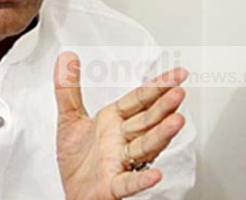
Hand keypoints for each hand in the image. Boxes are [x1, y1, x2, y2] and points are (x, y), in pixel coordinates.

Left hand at [53, 52, 187, 199]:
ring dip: (161, 135)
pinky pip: (129, 182)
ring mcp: (121, 162)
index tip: (177, 75)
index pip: (139, 100)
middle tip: (178, 92)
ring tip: (176, 122)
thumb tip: (66, 59)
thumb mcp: (68, 118)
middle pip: (146, 120)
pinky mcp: (113, 185)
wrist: (72, 192)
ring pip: (145, 146)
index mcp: (114, 121)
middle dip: (163, 106)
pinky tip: (155, 175)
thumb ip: (67, 88)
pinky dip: (142, 179)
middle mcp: (122, 140)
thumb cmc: (77, 160)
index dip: (157, 87)